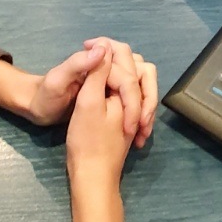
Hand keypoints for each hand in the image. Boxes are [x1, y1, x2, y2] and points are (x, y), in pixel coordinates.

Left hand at [0, 39, 156, 146]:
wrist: (38, 110)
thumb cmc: (45, 96)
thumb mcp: (57, 81)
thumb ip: (77, 63)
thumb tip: (104, 48)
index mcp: (97, 60)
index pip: (127, 74)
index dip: (132, 99)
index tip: (130, 125)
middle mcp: (108, 66)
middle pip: (141, 73)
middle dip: (146, 101)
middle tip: (141, 129)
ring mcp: (112, 78)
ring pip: (142, 84)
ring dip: (147, 106)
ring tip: (142, 134)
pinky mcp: (113, 91)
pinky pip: (136, 96)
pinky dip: (140, 113)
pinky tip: (137, 134)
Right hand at [65, 55, 136, 221]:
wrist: (94, 176)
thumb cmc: (88, 140)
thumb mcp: (89, 102)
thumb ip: (98, 73)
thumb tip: (104, 47)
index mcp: (129, 90)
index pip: (123, 58)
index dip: (105, 48)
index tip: (83, 45)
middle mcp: (138, 98)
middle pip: (136, 66)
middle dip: (118, 56)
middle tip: (92, 51)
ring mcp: (134, 109)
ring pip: (135, 80)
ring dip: (120, 70)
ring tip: (97, 68)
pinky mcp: (126, 119)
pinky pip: (130, 94)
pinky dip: (119, 86)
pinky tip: (102, 87)